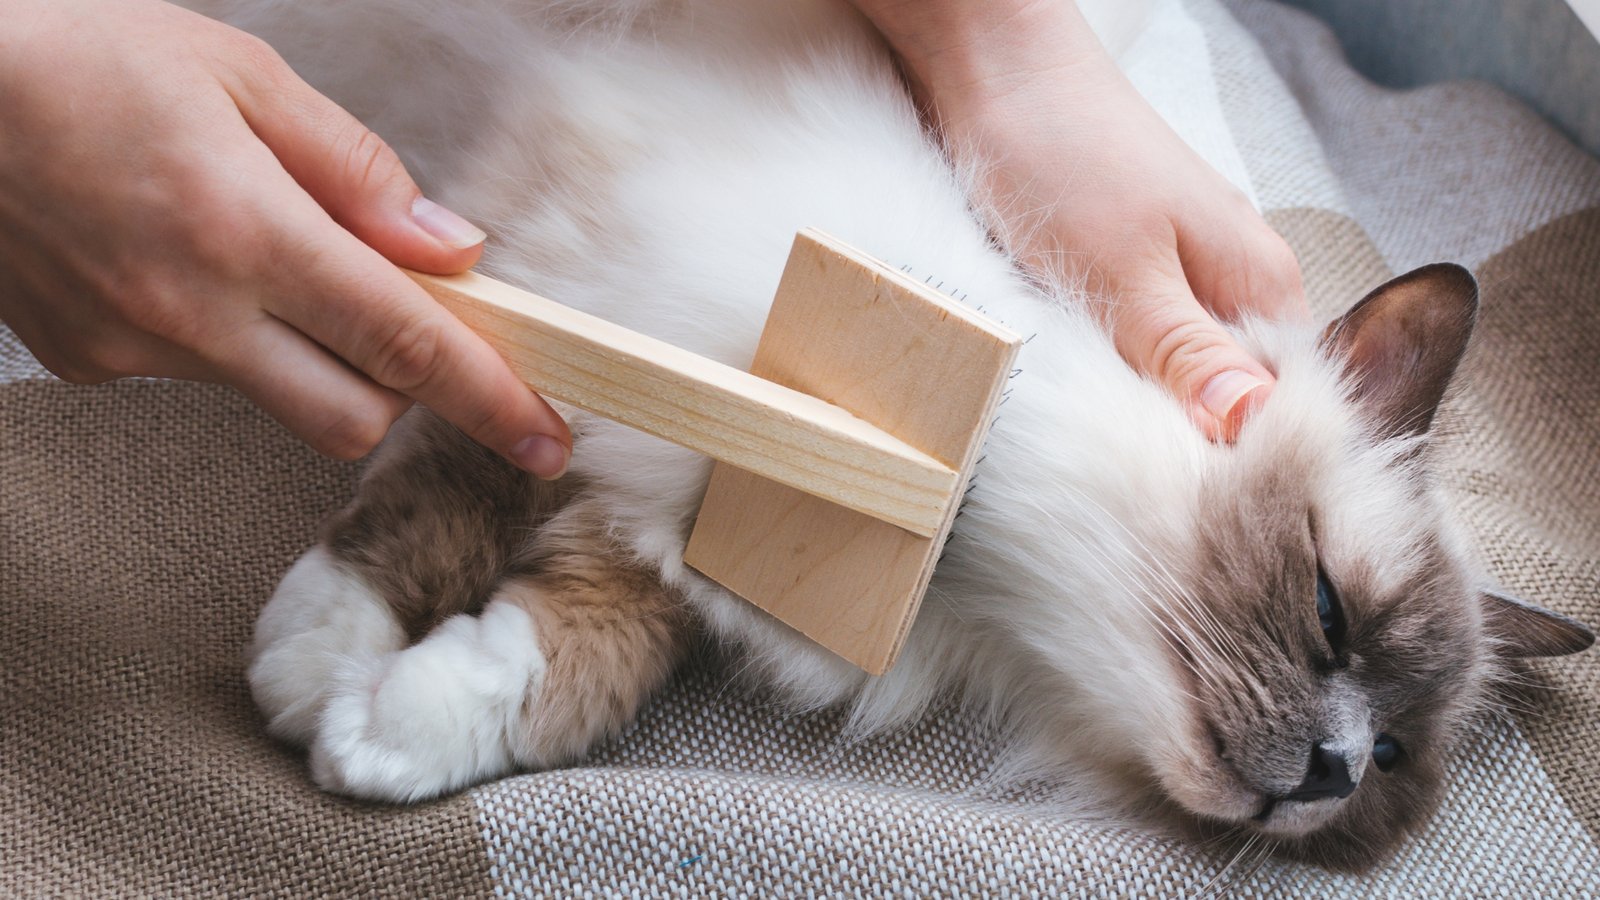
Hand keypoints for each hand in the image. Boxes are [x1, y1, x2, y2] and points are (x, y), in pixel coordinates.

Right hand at [0, 0, 570, 475]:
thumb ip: (357, 173)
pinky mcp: (88, 366)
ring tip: (248, 249)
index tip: (545, 439)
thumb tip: (450, 248)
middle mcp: (191, 311)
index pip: (405, 343)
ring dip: (304, 351)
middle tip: (390, 314)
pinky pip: (197, 377)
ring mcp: (132, 350)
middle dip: (398, 385)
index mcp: (245, 229)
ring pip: (276, 398)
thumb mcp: (240, 76)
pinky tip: (175, 261)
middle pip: (353, 415)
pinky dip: (223, 336)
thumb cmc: (80, 55)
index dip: (489, 399)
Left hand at [853, 0, 1308, 440]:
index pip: (1287, 408)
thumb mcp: (1125, 271)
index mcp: (1262, 285)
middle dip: (1183, 444)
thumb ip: (1188, 354)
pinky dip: (1102, 370)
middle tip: (1131, 483)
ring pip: (1174, 376)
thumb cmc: (1061, 153)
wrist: (991, 67)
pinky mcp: (1126, 270)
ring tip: (1098, 433)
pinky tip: (1073, 384)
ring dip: (1135, 408)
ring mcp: (1180, 273)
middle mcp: (1234, 281)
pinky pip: (1130, 345)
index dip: (1242, 462)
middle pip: (1229, 401)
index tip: (1186, 504)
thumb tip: (1254, 428)